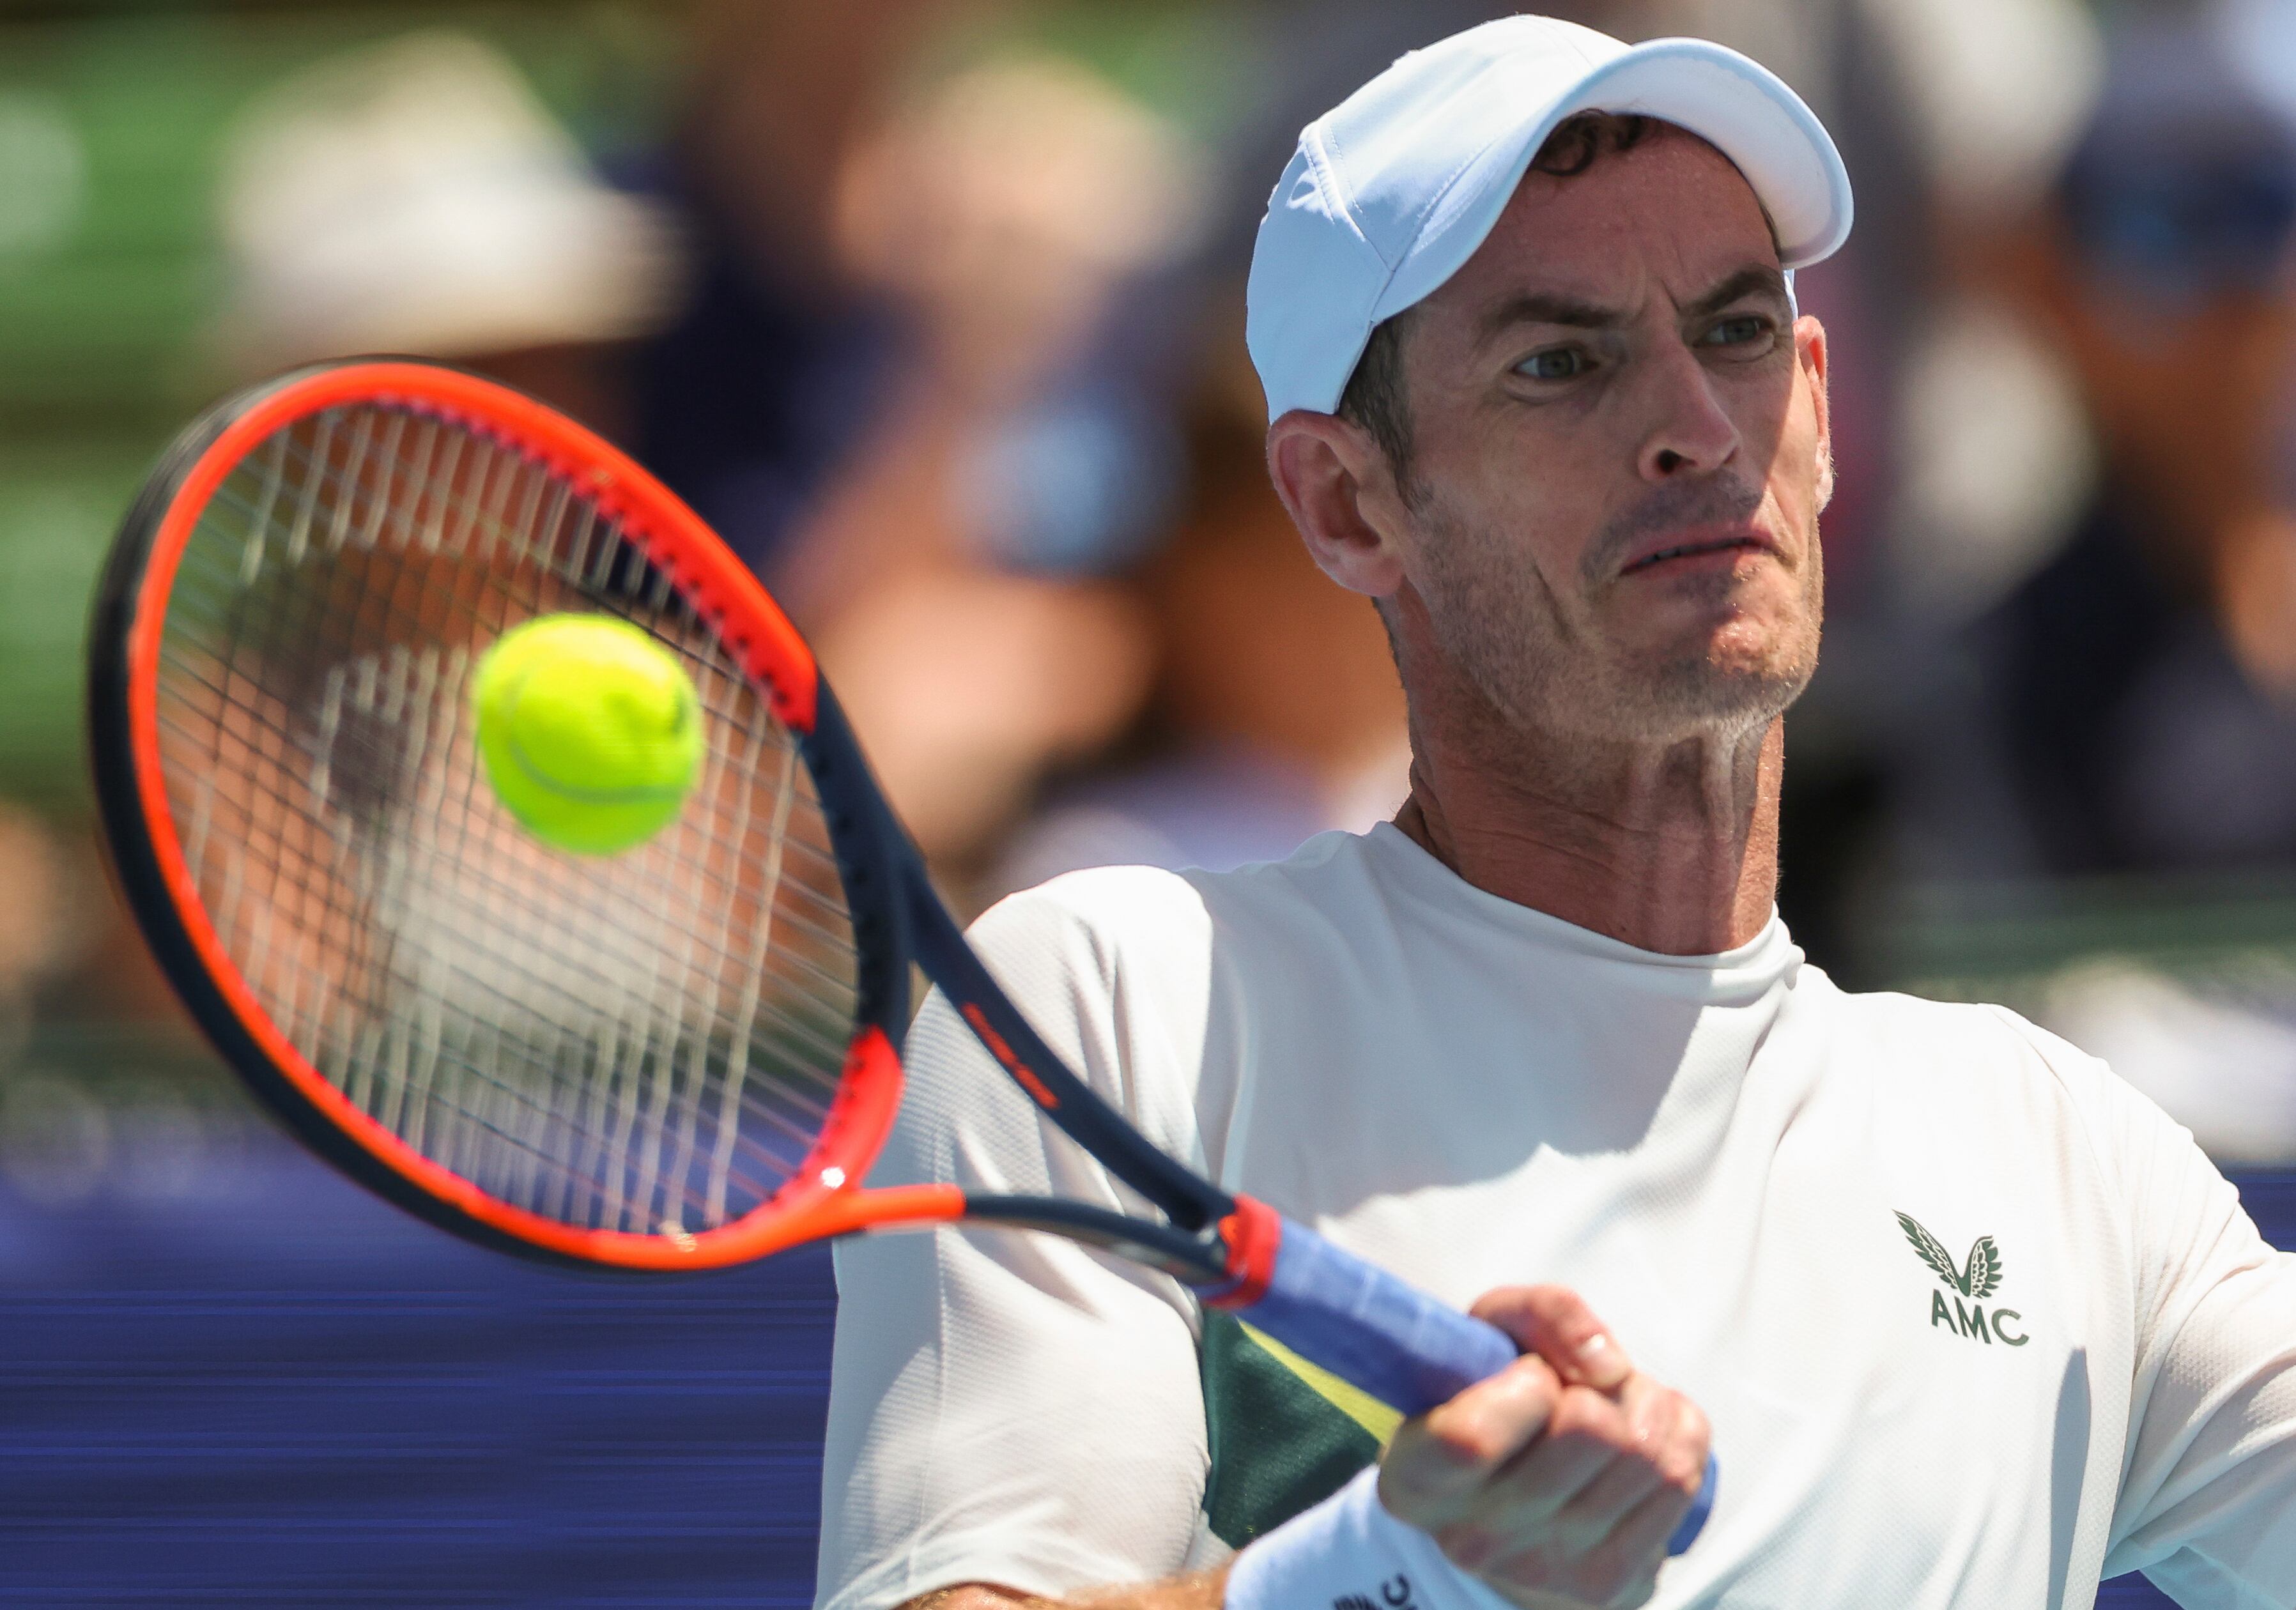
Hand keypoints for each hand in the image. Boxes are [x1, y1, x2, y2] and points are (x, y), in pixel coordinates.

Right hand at [1375, 1286, 1709, 1609]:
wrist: (1507, 1513)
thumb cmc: (1495, 1404)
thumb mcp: (1490, 1337)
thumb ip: (1541, 1313)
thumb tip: (1607, 1365)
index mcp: (1421, 1478)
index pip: (1475, 1438)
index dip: (1528, 1384)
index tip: (1532, 1375)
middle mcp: (1477, 1537)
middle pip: (1589, 1429)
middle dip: (1603, 1385)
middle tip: (1585, 1386)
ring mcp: (1549, 1569)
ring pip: (1647, 1454)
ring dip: (1647, 1406)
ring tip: (1619, 1406)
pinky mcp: (1612, 1585)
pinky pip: (1681, 1482)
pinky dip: (1679, 1437)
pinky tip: (1648, 1437)